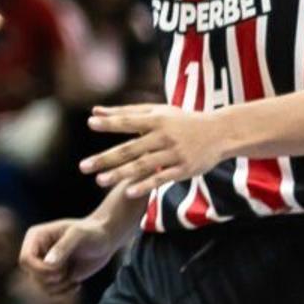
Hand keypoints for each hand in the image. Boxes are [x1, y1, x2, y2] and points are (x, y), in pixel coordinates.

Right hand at [20, 214, 122, 294]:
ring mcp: (45, 265)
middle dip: (51, 277)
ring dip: (59, 286)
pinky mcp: (55, 276)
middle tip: (67, 269)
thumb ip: (63, 247)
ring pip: (40, 285)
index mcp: (36, 237)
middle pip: (31, 274)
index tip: (59, 268)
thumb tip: (49, 263)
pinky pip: (51, 293)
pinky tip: (77, 284)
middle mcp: (37, 251)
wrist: (105, 240)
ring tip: (72, 275)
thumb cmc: (92, 232)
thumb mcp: (78, 236)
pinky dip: (64, 293)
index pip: (25, 259)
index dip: (39, 268)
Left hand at [82, 104, 239, 202]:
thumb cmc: (182, 120)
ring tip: (100, 181)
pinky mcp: (184, 170)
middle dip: (106, 158)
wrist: (220, 133)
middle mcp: (164, 137)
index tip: (90, 124)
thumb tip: (94, 112)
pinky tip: (128, 191)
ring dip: (121, 174)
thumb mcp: (157, 111)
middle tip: (83, 167)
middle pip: (131, 149)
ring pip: (144, 166)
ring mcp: (174, 154)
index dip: (111, 123)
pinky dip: (145, 185)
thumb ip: (125, 112)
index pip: (129, 122)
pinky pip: (162, 179)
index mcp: (156, 120)